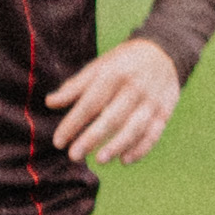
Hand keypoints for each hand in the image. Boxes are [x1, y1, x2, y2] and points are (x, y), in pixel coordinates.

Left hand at [45, 36, 183, 167]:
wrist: (163, 53)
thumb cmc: (122, 63)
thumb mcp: (99, 67)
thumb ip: (75, 86)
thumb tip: (50, 103)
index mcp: (113, 75)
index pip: (90, 103)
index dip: (73, 123)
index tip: (58, 142)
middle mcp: (134, 88)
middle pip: (112, 118)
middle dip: (91, 138)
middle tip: (74, 156)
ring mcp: (152, 102)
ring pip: (134, 128)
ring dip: (117, 146)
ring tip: (100, 160)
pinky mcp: (164, 113)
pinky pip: (153, 134)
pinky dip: (140, 149)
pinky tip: (124, 160)